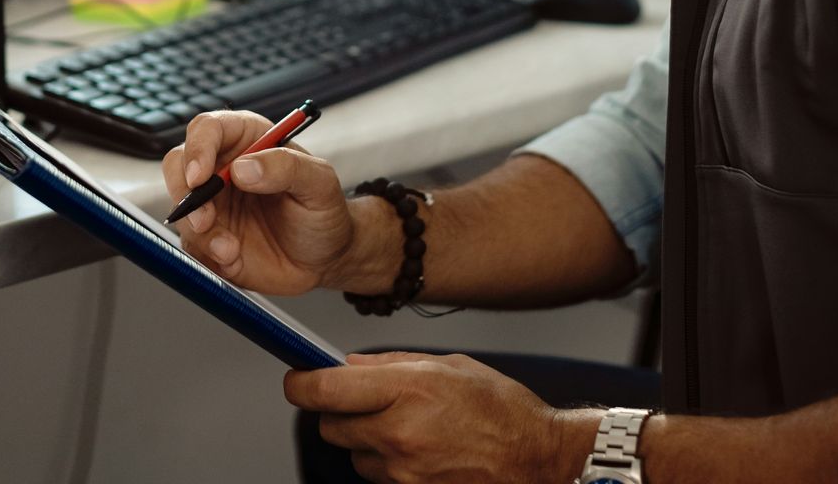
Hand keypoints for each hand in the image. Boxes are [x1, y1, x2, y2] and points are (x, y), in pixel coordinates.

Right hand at [160, 110, 355, 294]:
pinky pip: (191, 243)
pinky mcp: (209, 237)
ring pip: (181, 208)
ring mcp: (214, 203)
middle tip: (204, 220)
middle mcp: (224, 167)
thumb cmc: (324, 213)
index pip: (209, 128)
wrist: (326, 259)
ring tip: (230, 250)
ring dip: (199, 232)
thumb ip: (286, 168)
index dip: (198, 148)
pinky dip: (206, 255)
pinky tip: (234, 260)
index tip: (200, 176)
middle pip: (179, 163)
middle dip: (184, 192)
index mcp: (249, 140)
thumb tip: (243, 167)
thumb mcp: (320, 184)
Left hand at [285, 352, 577, 483]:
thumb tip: (346, 364)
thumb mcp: (446, 365)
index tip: (298, 377)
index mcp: (407, 389)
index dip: (301, 382)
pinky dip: (389, 465)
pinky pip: (379, 478)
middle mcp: (399, 433)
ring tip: (410, 429)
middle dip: (338, 413)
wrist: (539, 459)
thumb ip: (389, 365)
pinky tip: (422, 451)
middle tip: (365, 402)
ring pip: (354, 456)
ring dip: (367, 442)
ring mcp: (404, 472)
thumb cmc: (500, 408)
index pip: (323, 389)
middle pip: (329, 427)